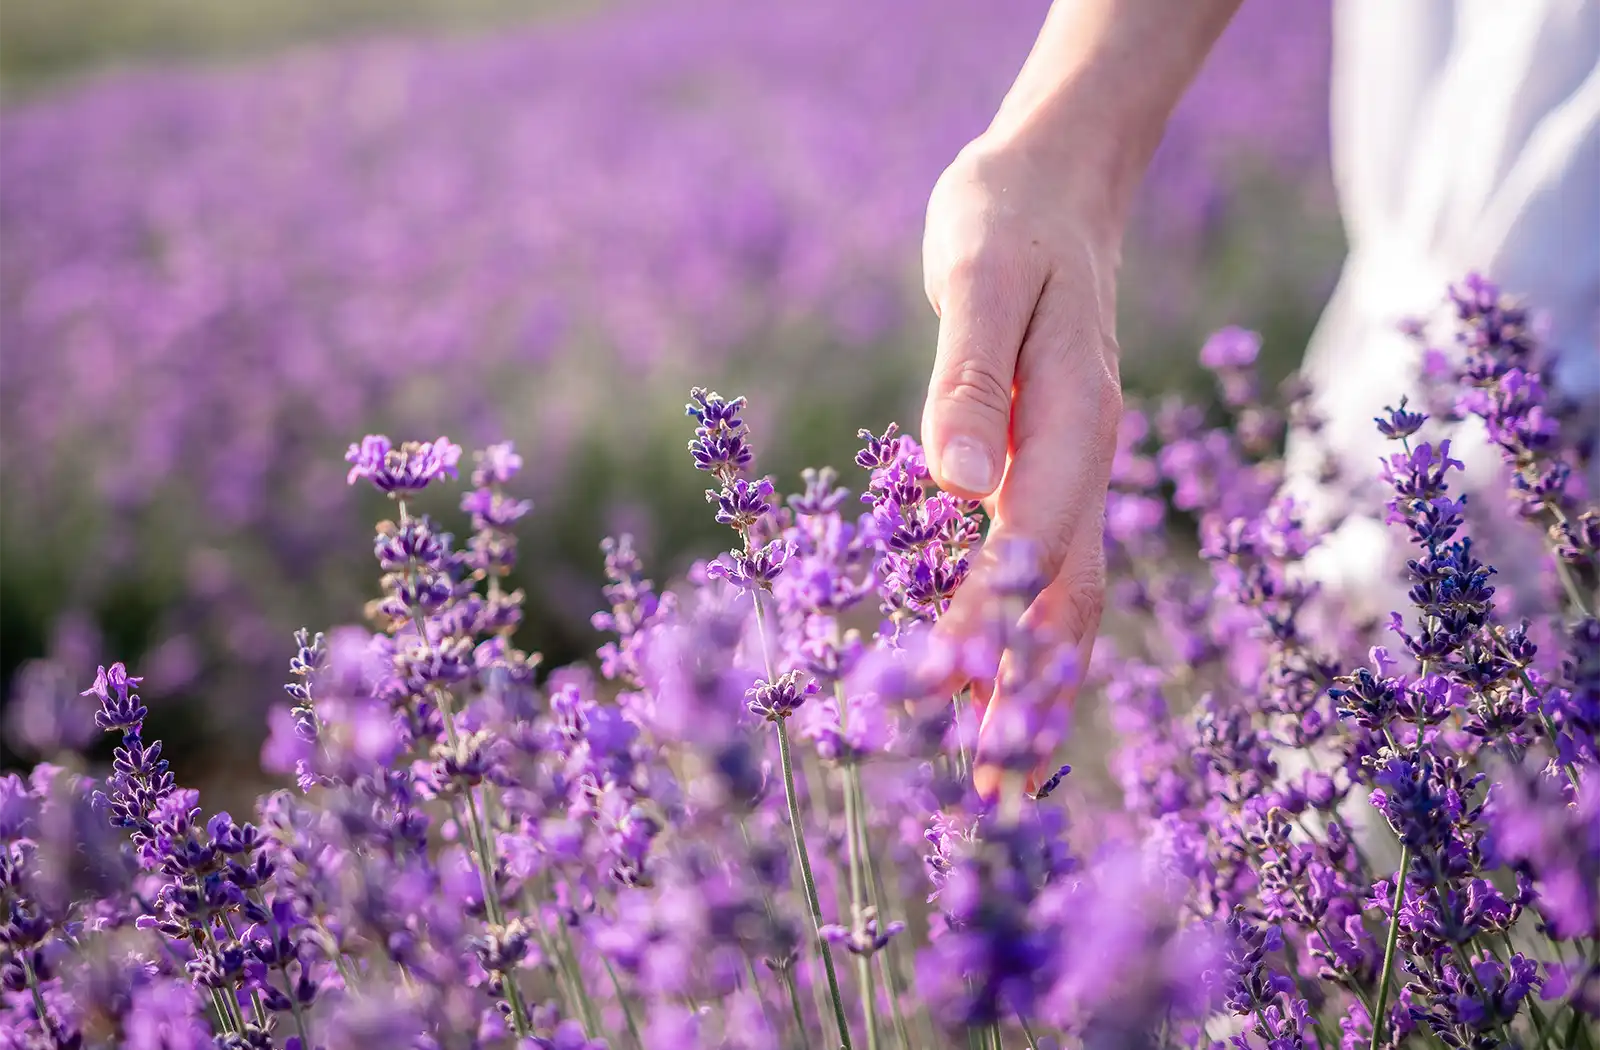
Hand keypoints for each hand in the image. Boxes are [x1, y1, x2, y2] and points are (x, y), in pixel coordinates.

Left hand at [920, 129, 1124, 799]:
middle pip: (1065, 596)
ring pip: (1068, 596)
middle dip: (1027, 691)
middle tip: (990, 789)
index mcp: (1072, 419)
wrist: (1056, 186)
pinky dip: (1032, 636)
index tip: (951, 705)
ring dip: (1036, 683)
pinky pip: (1052, 569)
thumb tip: (957, 487)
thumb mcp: (981, 277)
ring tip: (1005, 773)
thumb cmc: (1007, 220)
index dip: (992, 628)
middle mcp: (1085, 458)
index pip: (1031, 546)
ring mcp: (1076, 468)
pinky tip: (1006, 682)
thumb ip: (971, 380)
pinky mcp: (1052, 467)